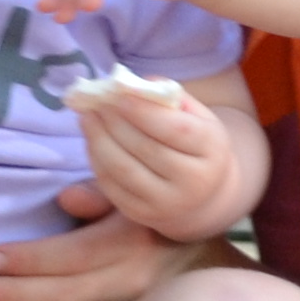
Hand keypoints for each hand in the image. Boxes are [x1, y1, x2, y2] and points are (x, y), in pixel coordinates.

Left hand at [0, 182, 193, 300]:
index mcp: (132, 243)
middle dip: (16, 295)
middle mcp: (132, 283)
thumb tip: (68, 199)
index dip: (34, 259)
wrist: (200, 258)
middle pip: (67, 293)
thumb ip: (101, 194)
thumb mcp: (133, 199)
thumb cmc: (152, 220)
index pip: (76, 255)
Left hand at [70, 78, 238, 232]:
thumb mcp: (197, 119)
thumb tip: (133, 85)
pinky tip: (92, 141)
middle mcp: (194, 182)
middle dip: (115, 122)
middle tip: (95, 102)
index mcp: (212, 151)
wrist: (204, 196)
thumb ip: (170, 99)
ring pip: (123, 168)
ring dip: (98, 140)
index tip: (119, 96)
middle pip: (145, 148)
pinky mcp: (143, 215)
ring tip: (86, 118)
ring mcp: (167, 203)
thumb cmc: (195, 146)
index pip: (176, 130)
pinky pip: (111, 185)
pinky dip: (97, 160)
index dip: (144, 112)